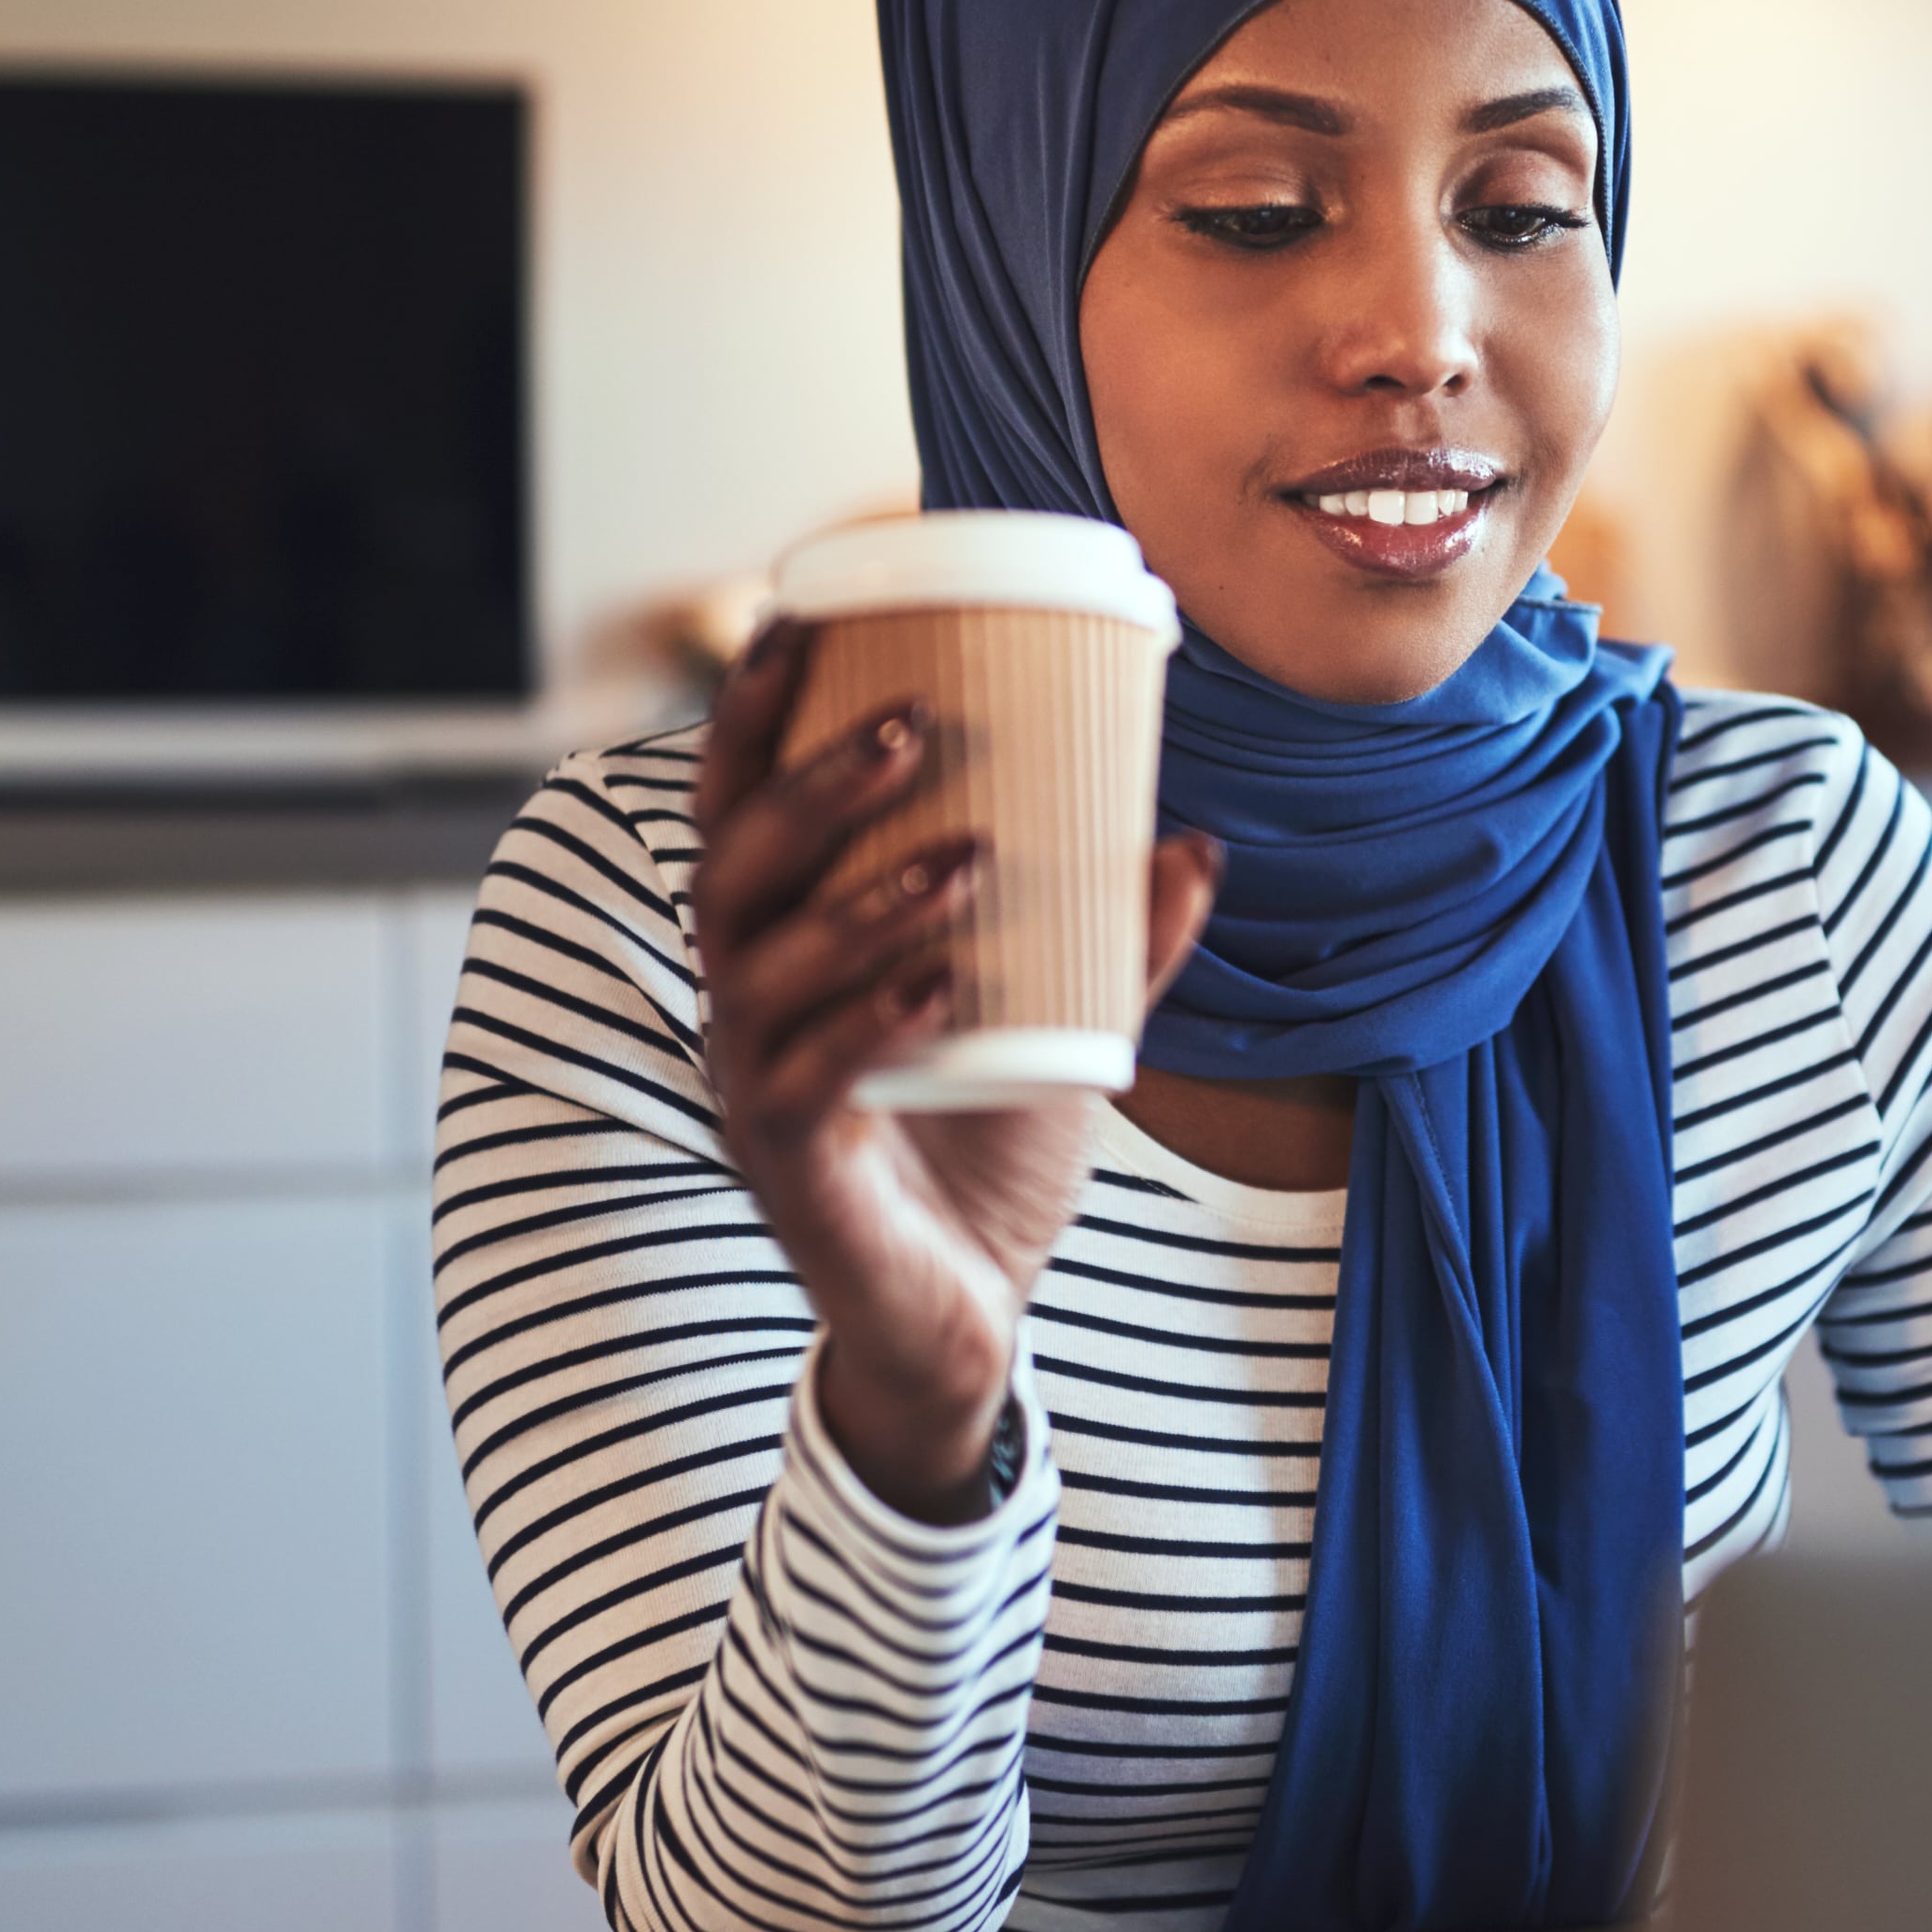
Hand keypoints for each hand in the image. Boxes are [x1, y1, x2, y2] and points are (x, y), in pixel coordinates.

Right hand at [690, 620, 1223, 1520]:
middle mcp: (744, 1001)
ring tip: (968, 857)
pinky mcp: (790, 1167)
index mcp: (782, 941)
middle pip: (734, 868)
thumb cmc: (987, 1148)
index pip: (734, 808)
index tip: (799, 617)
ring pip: (765, 969)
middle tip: (915, 727)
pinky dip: (873, 1026)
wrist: (965, 1314)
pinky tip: (940, 989)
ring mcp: (754, 1085)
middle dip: (814, 789)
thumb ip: (1119, 943)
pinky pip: (809, 1083)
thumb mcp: (1062, 1026)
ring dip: (863, 903)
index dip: (749, 716)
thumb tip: (1197, 843)